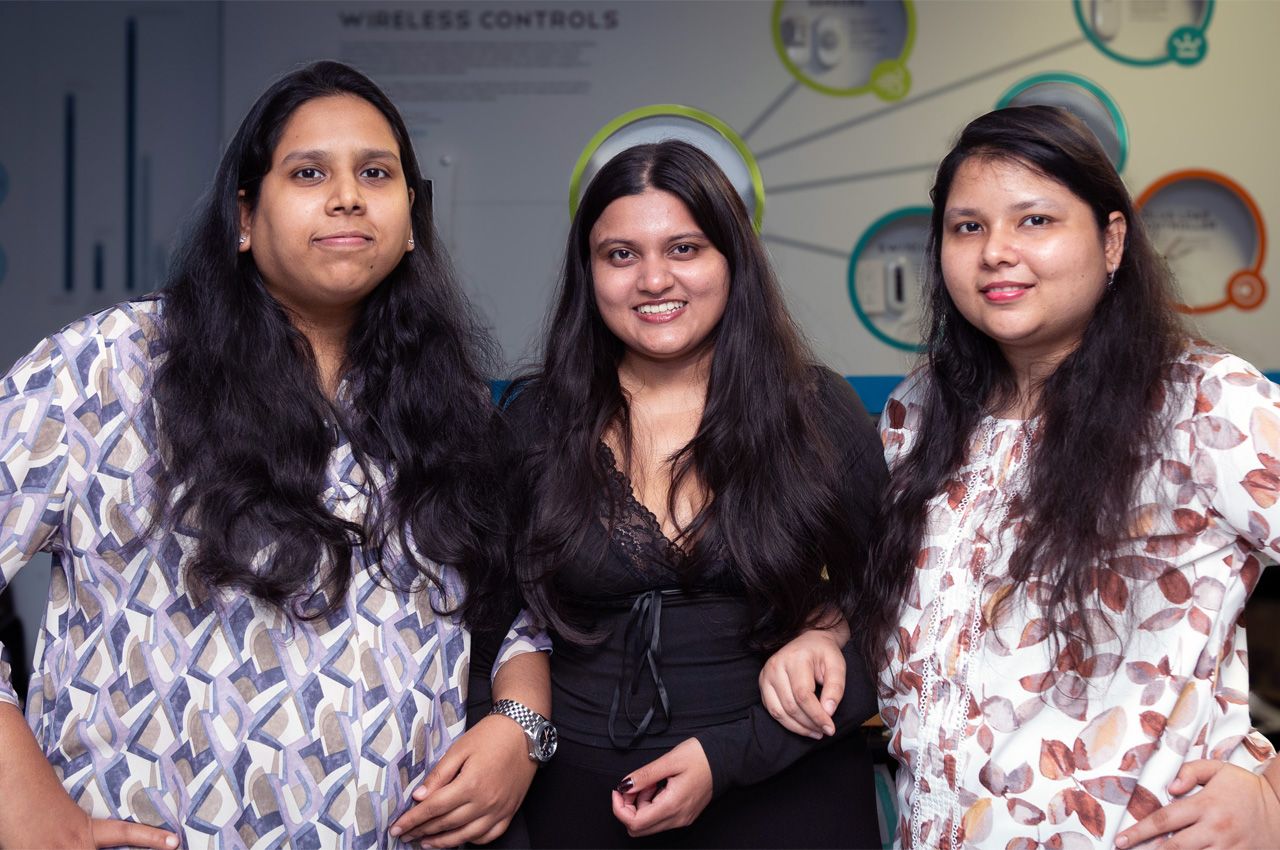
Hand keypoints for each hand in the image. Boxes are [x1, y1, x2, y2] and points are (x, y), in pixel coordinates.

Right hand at [0, 703, 178, 849]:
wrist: (13, 779)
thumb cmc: (32, 795)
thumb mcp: (62, 815)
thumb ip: (78, 831)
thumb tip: (83, 837)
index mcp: (85, 828)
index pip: (125, 833)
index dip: (151, 838)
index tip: (176, 842)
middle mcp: (75, 843)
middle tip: (85, 845)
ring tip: (56, 844)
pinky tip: (35, 848)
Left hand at [389, 714, 536, 846]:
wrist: (524, 731)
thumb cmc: (490, 736)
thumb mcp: (459, 749)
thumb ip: (439, 775)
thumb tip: (419, 797)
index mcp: (470, 784)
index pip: (433, 808)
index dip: (412, 820)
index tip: (396, 828)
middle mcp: (485, 802)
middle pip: (446, 824)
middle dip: (422, 831)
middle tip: (405, 836)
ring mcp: (499, 809)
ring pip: (466, 835)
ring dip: (443, 842)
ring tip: (425, 842)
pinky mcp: (509, 811)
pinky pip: (489, 836)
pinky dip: (472, 840)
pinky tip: (459, 838)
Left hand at [611, 738, 712, 837]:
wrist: (725, 759)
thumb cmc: (701, 757)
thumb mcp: (669, 761)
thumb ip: (644, 775)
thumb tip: (624, 785)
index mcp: (672, 806)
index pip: (634, 823)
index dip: (619, 808)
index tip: (619, 789)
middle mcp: (676, 819)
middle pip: (638, 828)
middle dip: (629, 807)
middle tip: (635, 784)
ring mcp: (681, 819)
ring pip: (648, 824)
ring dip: (641, 805)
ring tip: (650, 781)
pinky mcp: (684, 815)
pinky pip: (660, 818)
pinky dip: (651, 804)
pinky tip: (658, 786)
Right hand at [758, 623, 848, 737]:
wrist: (809, 640)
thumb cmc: (824, 653)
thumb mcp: (837, 666)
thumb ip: (835, 688)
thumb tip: (828, 712)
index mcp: (795, 659)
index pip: (803, 695)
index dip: (817, 715)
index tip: (830, 728)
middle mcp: (775, 666)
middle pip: (790, 706)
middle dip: (809, 723)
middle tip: (825, 731)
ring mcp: (766, 675)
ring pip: (778, 711)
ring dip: (798, 727)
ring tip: (815, 731)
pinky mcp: (763, 684)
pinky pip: (772, 710)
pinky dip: (787, 722)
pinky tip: (802, 725)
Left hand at [1115, 760, 1279, 848]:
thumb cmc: (1246, 787)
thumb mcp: (1219, 769)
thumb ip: (1190, 772)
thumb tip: (1170, 786)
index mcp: (1206, 805)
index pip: (1164, 820)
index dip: (1139, 831)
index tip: (1120, 839)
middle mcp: (1215, 829)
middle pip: (1173, 847)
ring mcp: (1228, 847)